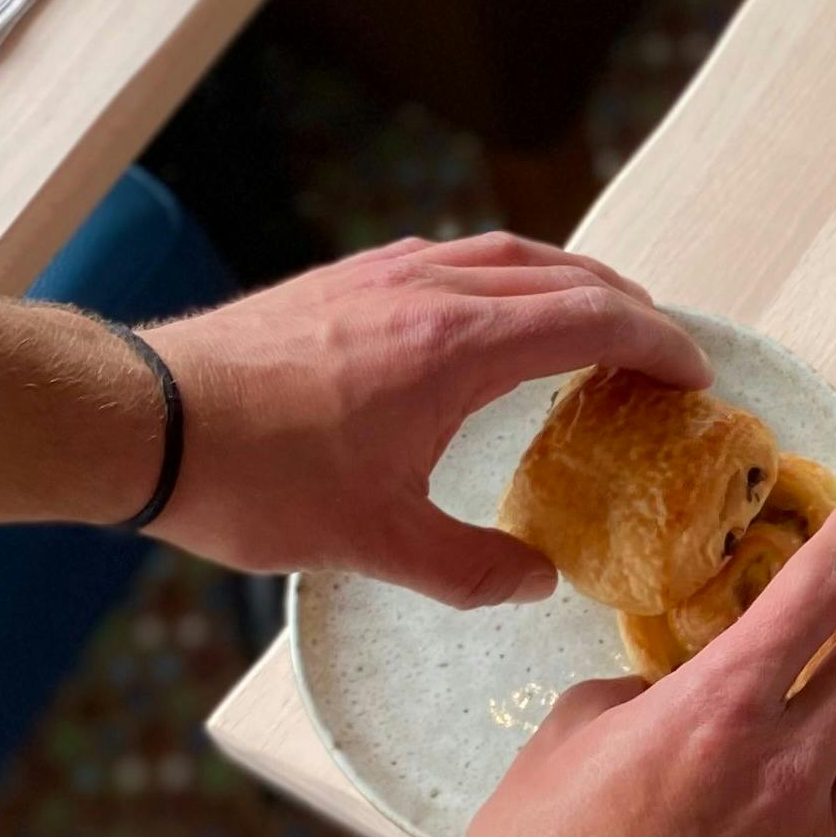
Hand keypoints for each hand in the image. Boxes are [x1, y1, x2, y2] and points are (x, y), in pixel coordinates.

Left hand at [142, 233, 705, 606]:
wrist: (139, 420)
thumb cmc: (255, 478)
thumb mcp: (376, 543)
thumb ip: (469, 567)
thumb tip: (535, 581)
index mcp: (459, 347)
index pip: (594, 322)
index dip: (659, 346)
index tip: (696, 377)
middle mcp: (433, 291)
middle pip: (566, 276)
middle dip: (631, 312)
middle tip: (664, 359)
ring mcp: (386, 275)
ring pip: (510, 256)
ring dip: (571, 284)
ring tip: (596, 327)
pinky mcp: (347, 279)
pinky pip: (457, 258)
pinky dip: (508, 279)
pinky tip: (492, 317)